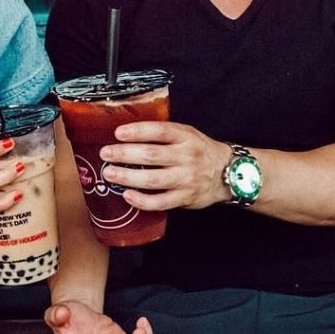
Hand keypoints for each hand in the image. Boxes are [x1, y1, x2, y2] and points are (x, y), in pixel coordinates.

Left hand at [98, 121, 230, 210]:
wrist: (228, 172)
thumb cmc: (200, 150)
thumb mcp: (187, 134)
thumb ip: (163, 133)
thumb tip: (127, 133)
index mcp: (186, 137)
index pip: (159, 131)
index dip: (137, 131)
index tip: (118, 133)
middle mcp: (187, 157)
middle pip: (151, 155)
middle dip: (124, 154)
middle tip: (106, 154)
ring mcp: (186, 179)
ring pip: (152, 179)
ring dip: (127, 177)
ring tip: (109, 173)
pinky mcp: (185, 198)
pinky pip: (160, 202)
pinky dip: (141, 200)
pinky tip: (127, 195)